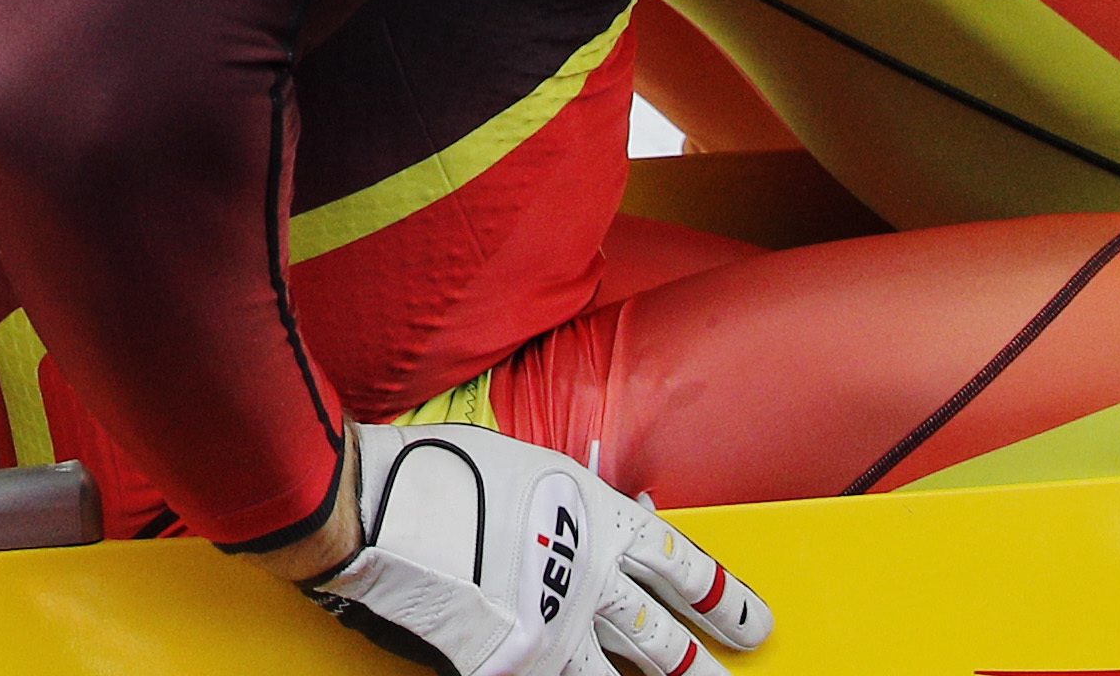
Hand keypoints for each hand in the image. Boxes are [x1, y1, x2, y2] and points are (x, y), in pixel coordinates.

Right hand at [311, 420, 768, 675]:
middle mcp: (585, 580)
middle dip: (705, 665)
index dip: (721, 599)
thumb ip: (570, 501)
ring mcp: (550, 633)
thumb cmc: (435, 473)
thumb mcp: (521, 465)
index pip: (680, 566)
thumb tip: (609, 518)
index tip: (750, 622)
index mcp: (593, 519)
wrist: (369, 512)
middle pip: (663, 637)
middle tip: (736, 675)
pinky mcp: (511, 668)